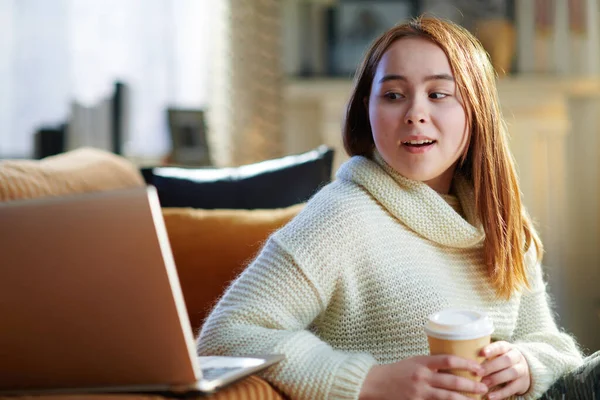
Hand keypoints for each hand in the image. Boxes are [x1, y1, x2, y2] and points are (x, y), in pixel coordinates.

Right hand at [359, 355, 487, 399]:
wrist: (376, 383)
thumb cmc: (398, 371)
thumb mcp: (415, 361)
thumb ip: (432, 364)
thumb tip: (455, 365)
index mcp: (422, 362)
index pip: (448, 360)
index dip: (466, 363)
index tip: (479, 367)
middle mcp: (422, 377)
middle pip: (452, 381)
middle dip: (471, 385)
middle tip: (484, 387)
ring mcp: (419, 392)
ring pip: (448, 397)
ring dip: (465, 399)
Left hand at [480, 341, 530, 398]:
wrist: (522, 368)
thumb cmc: (500, 359)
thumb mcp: (496, 354)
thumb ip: (483, 355)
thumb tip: (463, 358)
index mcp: (507, 347)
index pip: (500, 346)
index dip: (492, 349)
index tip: (482, 353)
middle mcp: (516, 357)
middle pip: (506, 360)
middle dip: (491, 367)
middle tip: (478, 372)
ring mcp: (521, 370)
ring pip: (511, 373)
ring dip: (495, 379)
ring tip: (482, 384)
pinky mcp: (522, 383)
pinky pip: (512, 388)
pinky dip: (501, 393)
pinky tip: (490, 396)